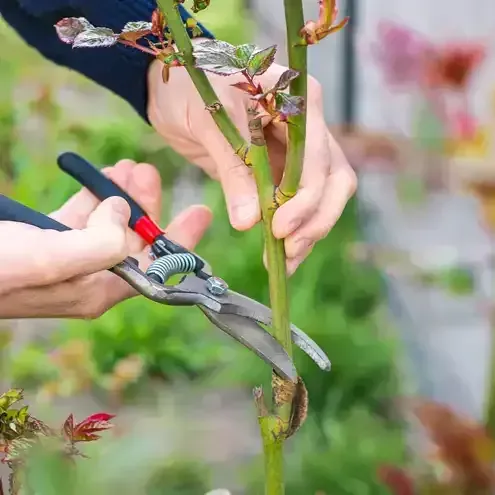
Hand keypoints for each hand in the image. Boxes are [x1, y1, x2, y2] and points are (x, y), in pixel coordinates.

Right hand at [0, 160, 211, 318]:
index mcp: (98, 290)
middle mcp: (88, 278)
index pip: (155, 268)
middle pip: (134, 241)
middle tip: (149, 171)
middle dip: (146, 206)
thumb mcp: (49, 259)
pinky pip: (83, 216)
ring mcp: (68, 259)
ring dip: (122, 194)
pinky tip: (101, 177)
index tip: (202, 212)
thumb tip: (123, 214)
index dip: (181, 241)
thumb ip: (98, 244)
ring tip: (129, 167)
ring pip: (109, 224)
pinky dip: (94, 195)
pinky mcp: (48, 240)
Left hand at [147, 53, 356, 273]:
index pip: (318, 157)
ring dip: (309, 230)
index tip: (280, 228)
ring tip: (285, 261)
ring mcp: (298, 150)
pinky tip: (281, 253)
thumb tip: (249, 222)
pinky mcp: (283, 171)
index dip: (305, 198)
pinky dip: (294, 228)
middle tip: (289, 249)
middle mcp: (308, 125)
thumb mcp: (211, 125)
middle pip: (334, 179)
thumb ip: (233, 170)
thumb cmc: (190, 90)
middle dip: (316, 218)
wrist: (172, 91)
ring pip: (323, 196)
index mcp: (298, 100)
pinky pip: (298, 203)